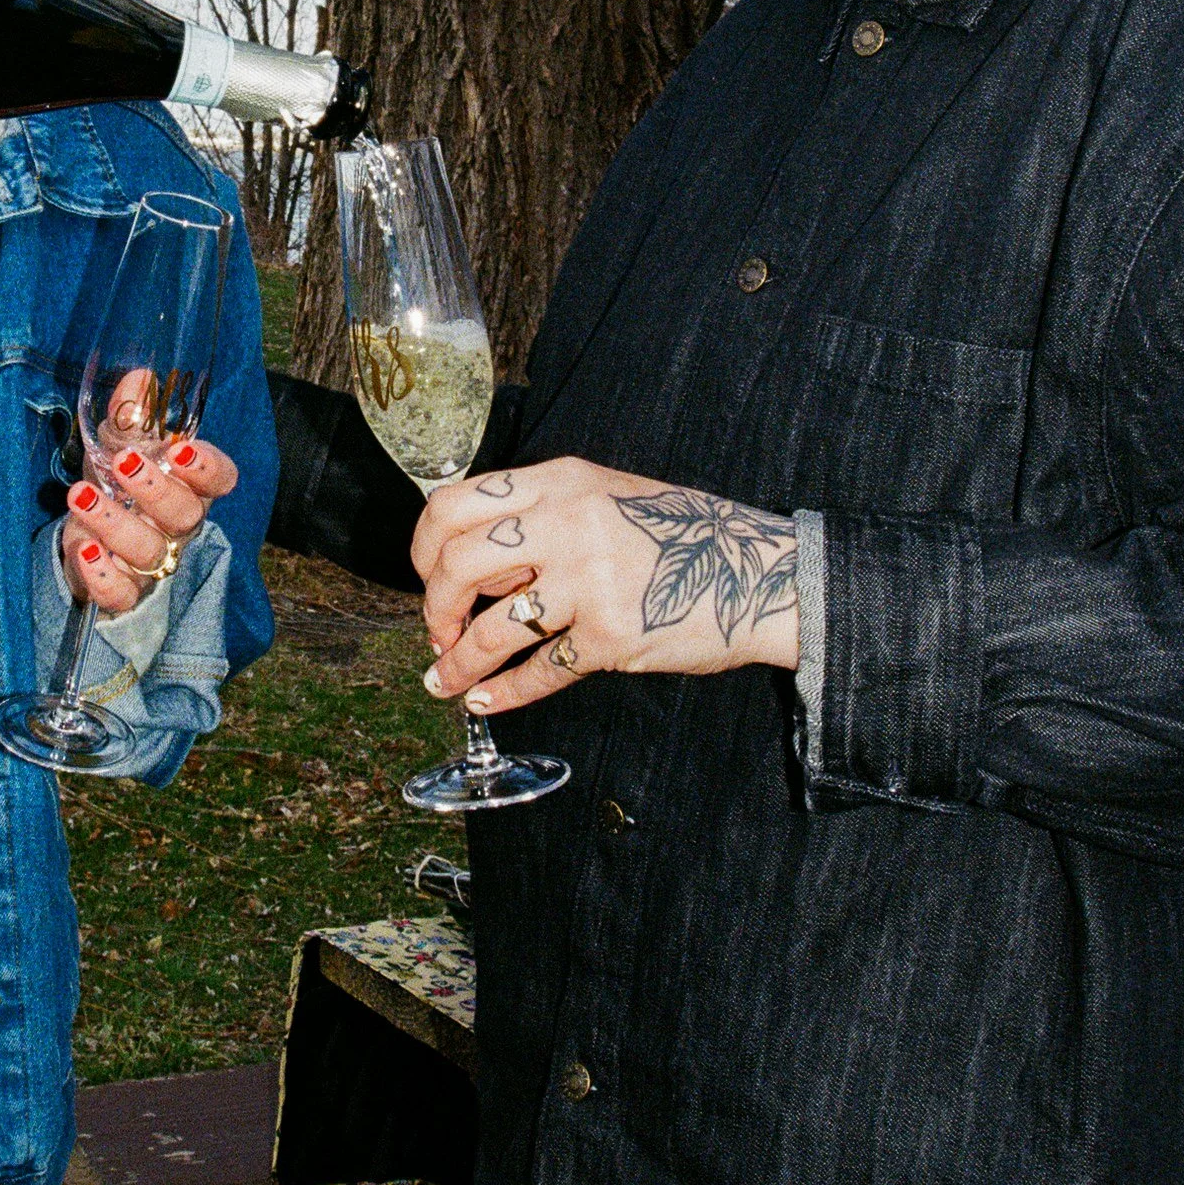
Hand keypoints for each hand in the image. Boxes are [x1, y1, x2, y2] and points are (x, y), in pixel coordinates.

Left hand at [61, 432, 239, 616]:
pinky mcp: (123, 592)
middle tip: (124, 463)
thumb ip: (131, 415)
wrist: (87, 535)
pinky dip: (104, 577)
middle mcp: (178, 527)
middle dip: (157, 489)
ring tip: (79, 495)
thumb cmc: (116, 485)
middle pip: (186, 515)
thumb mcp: (119, 444)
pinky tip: (84, 550)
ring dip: (114, 523)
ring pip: (148, 551)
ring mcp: (152, 562)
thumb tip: (140, 377)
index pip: (220, 479)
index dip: (207, 468)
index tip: (181, 450)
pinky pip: (123, 595)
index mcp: (189, 486)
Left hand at [414, 456, 798, 712]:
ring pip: (490, 630)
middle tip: (438, 631)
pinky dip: (502, 694)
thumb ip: (541, 515)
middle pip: (458, 565)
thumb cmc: (679, 536)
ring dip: (457, 663)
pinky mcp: (610, 637)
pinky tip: (486, 702)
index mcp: (560, 482)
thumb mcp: (605, 497)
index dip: (424, 547)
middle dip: (434, 608)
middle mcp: (567, 524)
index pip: (455, 505)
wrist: (759, 573)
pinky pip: (537, 672)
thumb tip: (470, 560)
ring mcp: (588, 582)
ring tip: (446, 681)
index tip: (428, 575)